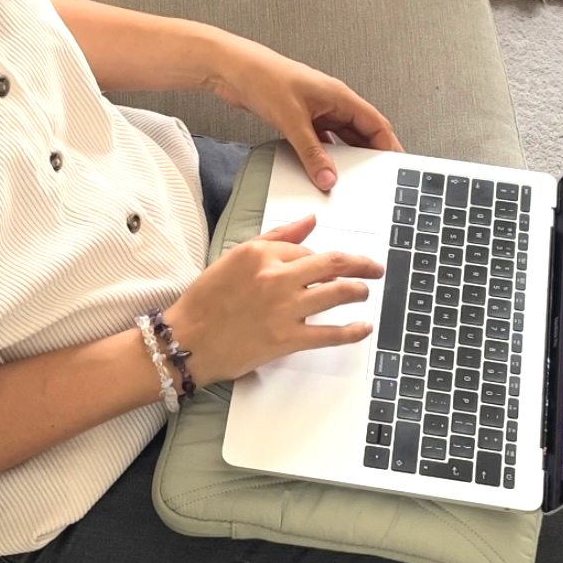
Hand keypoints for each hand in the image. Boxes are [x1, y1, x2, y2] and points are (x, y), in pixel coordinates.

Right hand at [164, 215, 382, 385]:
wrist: (187, 340)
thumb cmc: (206, 301)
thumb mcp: (236, 257)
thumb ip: (276, 238)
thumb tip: (309, 221)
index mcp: (261, 253)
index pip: (307, 249)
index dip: (321, 259)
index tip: (330, 267)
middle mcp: (276, 277)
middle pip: (334, 264)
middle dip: (362, 264)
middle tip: (375, 268)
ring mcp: (284, 309)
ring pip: (338, 293)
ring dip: (359, 291)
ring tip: (364, 293)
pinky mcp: (286, 338)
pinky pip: (330, 333)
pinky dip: (352, 331)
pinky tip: (363, 327)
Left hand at [204, 39, 402, 191]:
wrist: (232, 68)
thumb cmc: (264, 78)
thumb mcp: (292, 120)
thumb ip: (312, 152)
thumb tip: (328, 178)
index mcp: (339, 96)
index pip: (375, 124)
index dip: (389, 145)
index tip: (396, 167)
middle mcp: (332, 102)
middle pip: (360, 132)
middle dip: (369, 156)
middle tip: (376, 180)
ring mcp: (316, 110)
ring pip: (340, 138)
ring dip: (344, 157)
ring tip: (351, 180)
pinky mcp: (300, 116)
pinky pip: (320, 140)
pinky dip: (323, 155)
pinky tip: (322, 169)